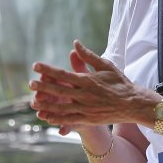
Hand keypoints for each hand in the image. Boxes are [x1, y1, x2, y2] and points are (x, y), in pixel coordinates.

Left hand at [30, 42, 149, 129]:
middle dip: (42, 87)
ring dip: (46, 104)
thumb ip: (88, 56)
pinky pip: (69, 119)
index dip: (47, 69)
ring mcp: (85, 108)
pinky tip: (46, 117)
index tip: (35, 65)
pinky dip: (57, 119)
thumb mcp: (105, 65)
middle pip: (58, 90)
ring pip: (61, 107)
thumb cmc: (119, 82)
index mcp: (87, 80)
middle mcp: (84, 94)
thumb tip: (75, 43)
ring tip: (33, 102)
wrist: (133, 103)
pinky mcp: (88, 119)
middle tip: (30, 83)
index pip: (63, 73)